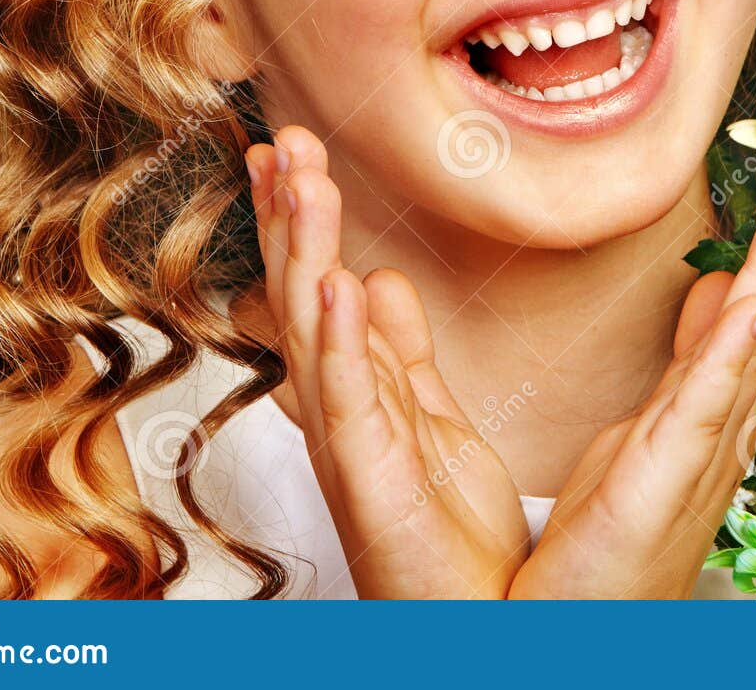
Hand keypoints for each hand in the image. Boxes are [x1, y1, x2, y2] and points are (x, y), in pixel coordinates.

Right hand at [245, 126, 529, 598]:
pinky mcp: (368, 480)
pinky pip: (350, 401)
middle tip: (285, 138)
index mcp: (355, 389)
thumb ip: (401, 349)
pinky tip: (338, 280)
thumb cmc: (446, 531)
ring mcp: (346, 444)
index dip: (299, 218)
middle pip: (303, 293)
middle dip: (292, 214)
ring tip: (301, 178)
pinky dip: (341, 340)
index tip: (290, 149)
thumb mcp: (427, 418)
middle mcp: (338, 411)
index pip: (318, 283)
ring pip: (314, 331)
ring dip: (306, 250)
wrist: (469, 619)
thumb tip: (379, 278)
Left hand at [507, 133, 755, 598]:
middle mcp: (724, 414)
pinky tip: (750, 300)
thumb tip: (711, 289)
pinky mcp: (671, 472)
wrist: (583, 624)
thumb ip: (688, 355)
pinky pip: (708, 402)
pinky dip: (734, 349)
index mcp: (714, 392)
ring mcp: (705, 443)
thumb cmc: (617, 534)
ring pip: (754, 336)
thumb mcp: (653, 421)